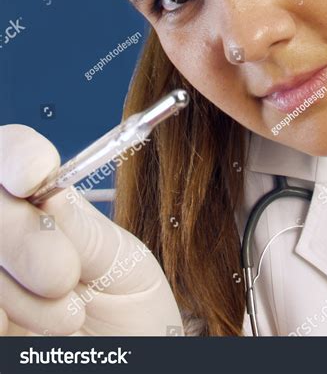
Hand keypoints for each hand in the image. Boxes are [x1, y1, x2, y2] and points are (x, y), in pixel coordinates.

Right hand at [0, 124, 182, 335]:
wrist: (132, 364)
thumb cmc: (132, 318)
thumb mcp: (123, 264)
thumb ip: (83, 228)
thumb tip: (47, 189)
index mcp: (43, 209)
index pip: (11, 155)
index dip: (16, 155)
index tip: (36, 173)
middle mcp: (9, 236)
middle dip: (17, 232)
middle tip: (61, 272)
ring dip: (17, 289)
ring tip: (69, 314)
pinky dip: (2, 311)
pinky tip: (31, 333)